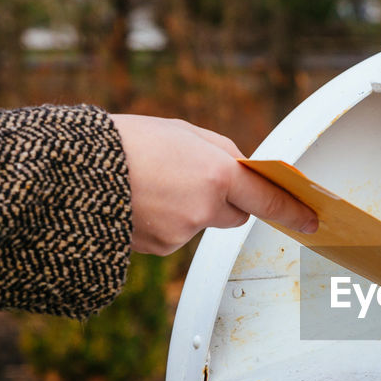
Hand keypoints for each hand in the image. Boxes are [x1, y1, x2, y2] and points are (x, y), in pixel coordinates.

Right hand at [113, 114, 317, 255]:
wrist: (69, 171)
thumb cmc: (124, 142)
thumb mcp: (181, 132)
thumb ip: (219, 152)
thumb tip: (244, 168)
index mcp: (216, 173)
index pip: (267, 198)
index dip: (291, 210)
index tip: (311, 219)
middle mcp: (204, 208)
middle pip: (236, 214)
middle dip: (226, 201)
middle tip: (195, 179)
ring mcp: (182, 233)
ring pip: (201, 223)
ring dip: (186, 207)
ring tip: (149, 182)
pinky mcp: (160, 248)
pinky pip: (174, 234)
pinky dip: (163, 220)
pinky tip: (137, 200)